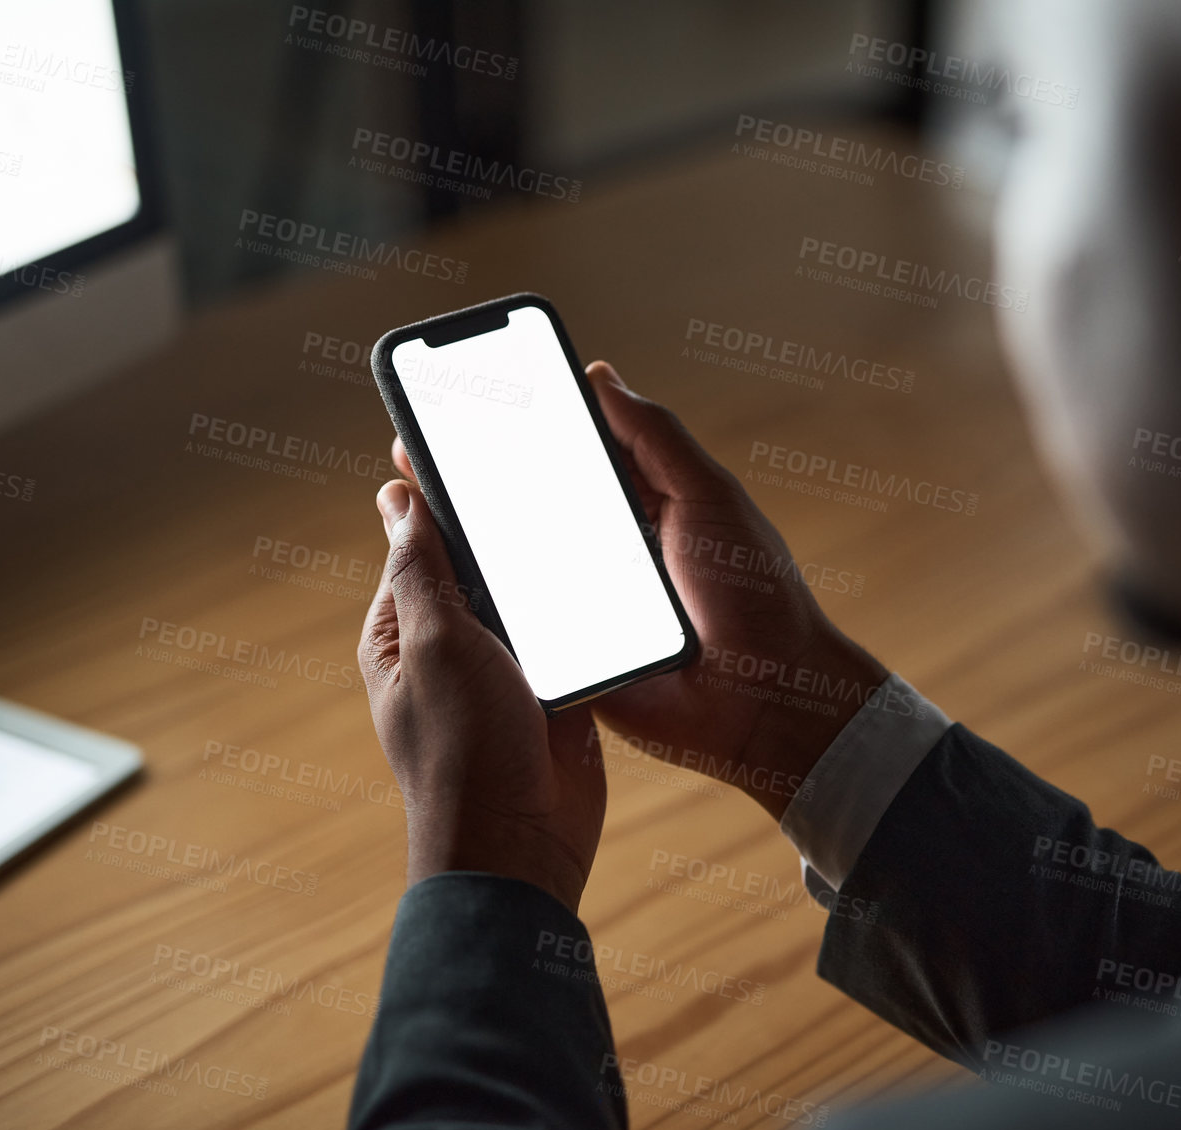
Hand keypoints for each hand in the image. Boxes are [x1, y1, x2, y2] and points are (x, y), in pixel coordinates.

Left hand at [357, 478, 604, 911]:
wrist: (522, 846)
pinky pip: (569, 632)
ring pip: (529, 595)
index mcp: (402, 632)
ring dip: (550, 570)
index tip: (477, 444)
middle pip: (479, 564)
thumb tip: (397, 496)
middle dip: (506, 531)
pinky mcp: (554, 689)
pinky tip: (609, 576)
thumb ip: (420, 568)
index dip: (444, 497)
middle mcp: (450, 645)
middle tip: (545, 471)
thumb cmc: (462, 754)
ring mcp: (504, 668)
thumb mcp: (433, 645)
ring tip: (583, 514)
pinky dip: (584, 610)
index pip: (419, 542)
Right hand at [388, 361, 887, 820]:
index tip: (469, 401)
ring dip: (473, 546)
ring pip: (518, 567)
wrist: (765, 702)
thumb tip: (599, 376)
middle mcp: (609, 550)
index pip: (572, 456)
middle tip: (418, 451)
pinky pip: (522, 628)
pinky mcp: (574, 656)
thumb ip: (656, 438)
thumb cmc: (756, 593)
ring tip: (415, 508)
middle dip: (480, 485)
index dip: (524, 431)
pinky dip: (491, 609)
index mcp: (643, 505)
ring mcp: (587, 603)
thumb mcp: (709, 497)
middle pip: (533, 509)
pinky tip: (445, 581)